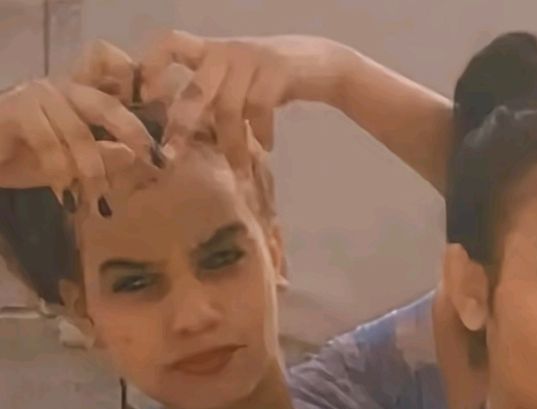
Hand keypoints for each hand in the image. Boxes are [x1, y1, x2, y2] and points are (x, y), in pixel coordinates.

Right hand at [0, 77, 159, 209]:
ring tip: (97, 205)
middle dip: (133, 136)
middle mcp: (62, 88)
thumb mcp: (72, 165)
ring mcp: (37, 94)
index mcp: (80, 96)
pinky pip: (49, 145)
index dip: (140, 117)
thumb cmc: (23, 159)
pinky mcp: (15, 109)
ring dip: (92, 173)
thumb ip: (102, 159)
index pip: (115, 93)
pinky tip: (64, 198)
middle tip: (152, 165)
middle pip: (107, 106)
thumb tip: (132, 155)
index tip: (162, 150)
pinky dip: (60, 175)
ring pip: (79, 135)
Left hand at [139, 31, 350, 167]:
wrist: (324, 64)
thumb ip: (217, 98)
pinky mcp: (276, 70)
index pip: (170, 45)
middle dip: (183, 124)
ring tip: (240, 168)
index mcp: (211, 51)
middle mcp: (226, 50)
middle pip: (195, 89)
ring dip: (233, 144)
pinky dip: (261, 132)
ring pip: (228, 108)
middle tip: (173, 154)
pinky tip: (267, 146)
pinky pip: (258, 109)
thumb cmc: (275, 79)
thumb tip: (188, 135)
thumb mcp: (240, 83)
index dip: (152, 67)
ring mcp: (251, 58)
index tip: (145, 100)